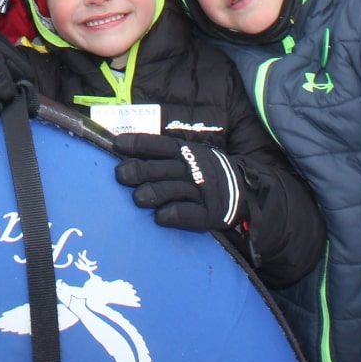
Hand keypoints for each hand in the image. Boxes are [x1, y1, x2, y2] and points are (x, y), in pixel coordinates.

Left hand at [113, 133, 249, 231]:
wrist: (242, 190)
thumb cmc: (201, 171)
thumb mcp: (186, 155)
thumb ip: (159, 154)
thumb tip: (120, 147)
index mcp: (184, 151)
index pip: (159, 145)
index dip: (138, 144)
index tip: (117, 145)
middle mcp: (192, 168)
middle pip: (162, 168)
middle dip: (139, 170)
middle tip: (120, 175)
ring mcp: (201, 190)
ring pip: (173, 190)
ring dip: (153, 193)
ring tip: (137, 199)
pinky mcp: (208, 213)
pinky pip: (189, 214)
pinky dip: (174, 214)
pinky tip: (160, 217)